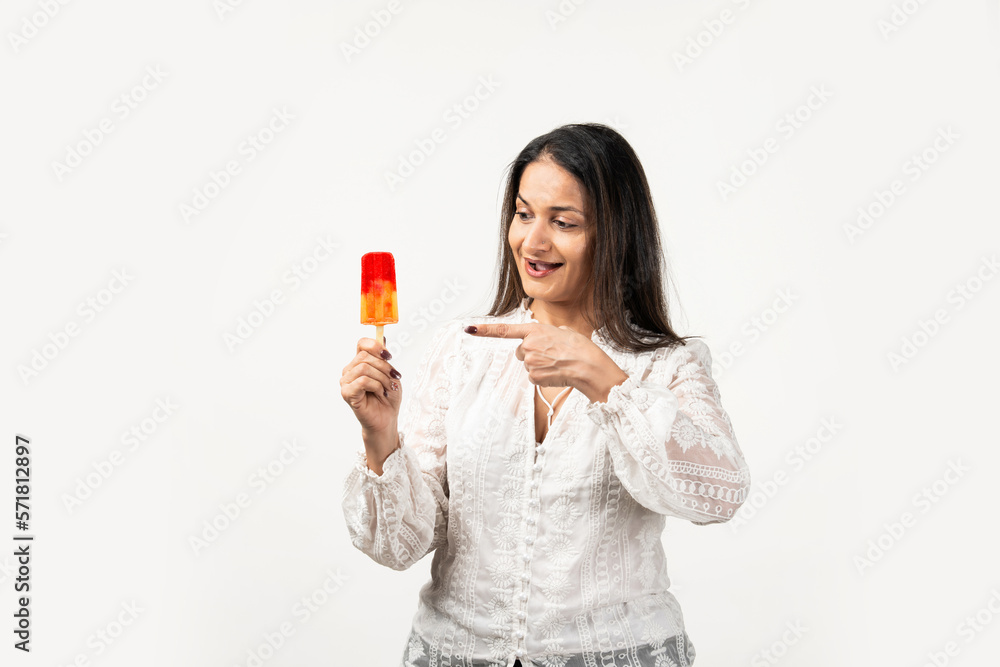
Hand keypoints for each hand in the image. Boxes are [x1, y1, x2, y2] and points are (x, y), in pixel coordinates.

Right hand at [340, 337, 402, 435]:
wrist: (387, 418)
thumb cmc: (388, 396)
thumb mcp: (390, 373)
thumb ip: (383, 357)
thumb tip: (382, 337)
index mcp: (359, 363)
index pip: (362, 343)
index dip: (376, 345)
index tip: (389, 356)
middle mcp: (350, 370)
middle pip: (366, 356)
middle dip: (385, 367)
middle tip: (394, 379)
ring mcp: (346, 382)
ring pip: (365, 368)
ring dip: (382, 378)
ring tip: (388, 388)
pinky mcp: (346, 393)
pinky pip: (363, 381)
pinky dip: (376, 386)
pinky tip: (380, 393)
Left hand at [466, 323, 628, 400]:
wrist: (588, 366)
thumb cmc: (579, 347)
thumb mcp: (563, 331)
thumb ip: (549, 332)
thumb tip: (549, 338)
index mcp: (534, 330)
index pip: (504, 330)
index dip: (484, 330)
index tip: (468, 328)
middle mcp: (527, 345)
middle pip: (521, 351)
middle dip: (532, 353)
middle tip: (551, 353)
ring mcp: (529, 362)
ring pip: (528, 364)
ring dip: (539, 364)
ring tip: (556, 362)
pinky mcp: (533, 377)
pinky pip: (533, 376)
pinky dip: (543, 376)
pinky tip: (555, 372)